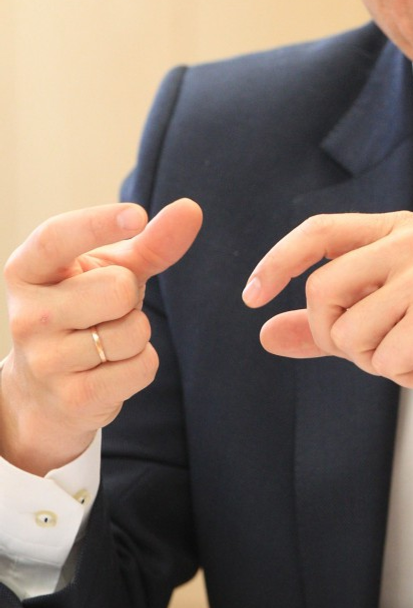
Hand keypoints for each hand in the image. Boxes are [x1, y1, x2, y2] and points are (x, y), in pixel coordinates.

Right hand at [1, 198, 202, 474]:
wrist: (46, 392)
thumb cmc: (84, 313)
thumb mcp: (109, 271)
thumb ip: (149, 242)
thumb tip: (191, 209)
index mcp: (26, 271)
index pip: (55, 238)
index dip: (97, 224)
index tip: (138, 215)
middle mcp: (26, 316)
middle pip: (116, 288)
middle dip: (129, 297)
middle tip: (107, 311)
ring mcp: (45, 361)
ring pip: (132, 332)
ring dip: (137, 334)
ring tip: (107, 339)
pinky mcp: (72, 398)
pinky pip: (141, 367)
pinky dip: (142, 364)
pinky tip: (113, 368)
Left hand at [244, 210, 412, 427]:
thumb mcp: (389, 318)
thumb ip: (328, 323)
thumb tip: (266, 332)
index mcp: (396, 230)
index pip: (318, 232)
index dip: (276, 261)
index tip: (251, 296)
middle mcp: (409, 241)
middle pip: (321, 291)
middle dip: (335, 336)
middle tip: (375, 350)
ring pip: (348, 333)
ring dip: (374, 361)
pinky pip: (383, 359)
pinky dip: (404, 375)